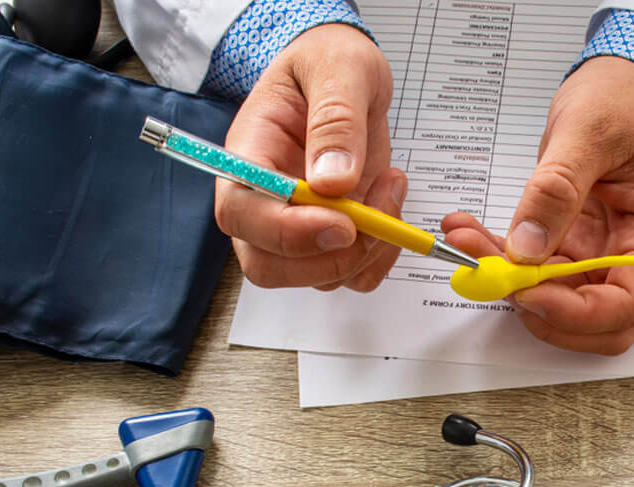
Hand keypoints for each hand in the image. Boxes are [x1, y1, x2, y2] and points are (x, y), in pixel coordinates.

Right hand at [215, 24, 406, 291]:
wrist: (344, 72)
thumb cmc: (329, 62)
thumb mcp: (339, 69)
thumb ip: (336, 120)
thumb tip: (333, 182)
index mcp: (249, 155)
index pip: (241, 214)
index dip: (287, 232)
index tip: (342, 223)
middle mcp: (265, 201)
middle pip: (269, 266)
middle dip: (330, 258)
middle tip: (377, 216)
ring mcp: (299, 224)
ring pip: (318, 277)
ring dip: (367, 251)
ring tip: (390, 186)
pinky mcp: (335, 235)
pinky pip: (353, 274)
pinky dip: (381, 256)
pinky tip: (392, 204)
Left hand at [443, 56, 633, 353]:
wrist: (624, 80)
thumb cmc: (624, 98)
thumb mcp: (589, 131)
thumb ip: (557, 189)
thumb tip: (527, 247)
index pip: (628, 303)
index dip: (577, 312)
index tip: (527, 293)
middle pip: (595, 320)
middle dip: (540, 307)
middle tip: (492, 274)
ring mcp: (603, 251)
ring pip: (556, 297)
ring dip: (509, 282)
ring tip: (466, 241)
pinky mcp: (574, 243)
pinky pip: (537, 269)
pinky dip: (501, 259)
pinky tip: (470, 233)